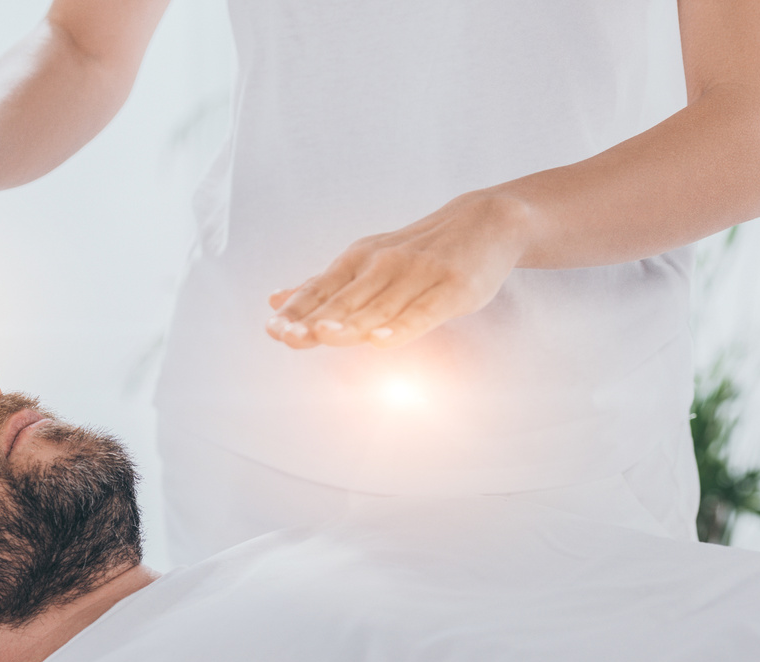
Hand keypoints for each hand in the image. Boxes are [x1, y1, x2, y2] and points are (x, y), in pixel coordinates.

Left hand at [264, 189, 529, 349]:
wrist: (486, 221)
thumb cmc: (420, 250)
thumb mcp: (366, 260)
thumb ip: (324, 285)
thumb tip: (275, 300)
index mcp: (359, 260)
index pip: (321, 289)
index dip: (297, 310)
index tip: (273, 330)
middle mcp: (384, 265)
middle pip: (345, 300)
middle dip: (315, 320)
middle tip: (288, 337)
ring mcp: (418, 276)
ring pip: (379, 307)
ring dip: (351, 324)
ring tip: (324, 337)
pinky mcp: (451, 289)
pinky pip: (422, 313)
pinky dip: (401, 327)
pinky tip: (381, 342)